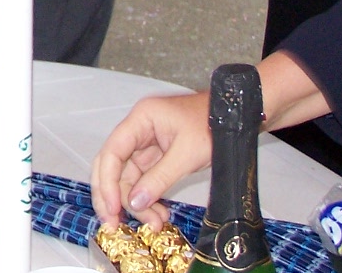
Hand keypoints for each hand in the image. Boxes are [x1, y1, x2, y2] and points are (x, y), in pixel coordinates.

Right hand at [91, 92, 210, 227]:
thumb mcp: (187, 153)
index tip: (112, 208)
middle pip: (113, 165)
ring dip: (136, 203)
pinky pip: (144, 180)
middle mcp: (139, 130)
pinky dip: (148, 198)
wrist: (234, 120)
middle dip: (113, 195)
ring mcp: (147, 144)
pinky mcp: (158, 156)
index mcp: (142, 119)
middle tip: (114, 222)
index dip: (108, 182)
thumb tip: (136, 203)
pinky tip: (158, 213)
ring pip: (128, 177)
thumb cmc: (214, 124)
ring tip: (153, 223)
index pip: (112, 152)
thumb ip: (159, 178)